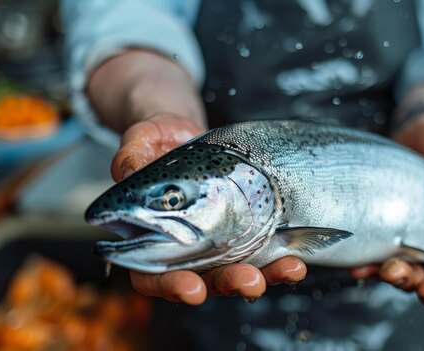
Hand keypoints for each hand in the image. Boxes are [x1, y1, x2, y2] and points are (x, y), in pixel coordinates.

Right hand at [111, 113, 306, 304]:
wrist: (182, 134)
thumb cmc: (154, 142)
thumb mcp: (140, 142)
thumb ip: (131, 157)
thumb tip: (126, 170)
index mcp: (150, 240)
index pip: (152, 276)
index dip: (170, 286)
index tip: (191, 289)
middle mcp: (186, 250)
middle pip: (206, 279)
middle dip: (230, 283)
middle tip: (249, 282)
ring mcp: (218, 244)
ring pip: (240, 271)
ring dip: (266, 276)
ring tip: (288, 269)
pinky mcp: (245, 232)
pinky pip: (264, 251)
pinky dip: (282, 258)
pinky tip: (298, 258)